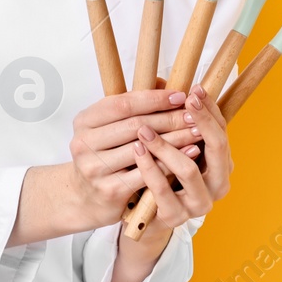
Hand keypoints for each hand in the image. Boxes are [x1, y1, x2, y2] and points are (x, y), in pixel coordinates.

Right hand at [66, 89, 200, 228]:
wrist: (87, 198)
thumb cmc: (104, 157)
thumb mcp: (109, 127)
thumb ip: (133, 106)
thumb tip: (164, 83)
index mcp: (84, 121)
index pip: (123, 104)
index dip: (154, 99)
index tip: (180, 96)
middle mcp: (84, 143)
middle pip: (135, 126)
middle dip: (169, 118)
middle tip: (193, 115)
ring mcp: (95, 168)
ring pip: (144, 150)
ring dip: (175, 139)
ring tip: (197, 132)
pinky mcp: (110, 190)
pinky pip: (147, 173)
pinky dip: (171, 162)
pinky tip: (190, 154)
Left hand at [131, 84, 231, 230]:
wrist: (144, 213)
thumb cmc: (160, 170)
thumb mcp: (170, 143)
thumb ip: (173, 119)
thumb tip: (166, 82)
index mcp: (220, 163)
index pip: (222, 130)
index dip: (209, 108)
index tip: (195, 88)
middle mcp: (218, 184)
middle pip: (217, 147)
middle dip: (201, 120)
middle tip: (184, 100)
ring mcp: (199, 203)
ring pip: (189, 169)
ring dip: (167, 145)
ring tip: (145, 128)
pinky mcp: (175, 217)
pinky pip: (163, 190)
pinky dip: (149, 169)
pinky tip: (137, 151)